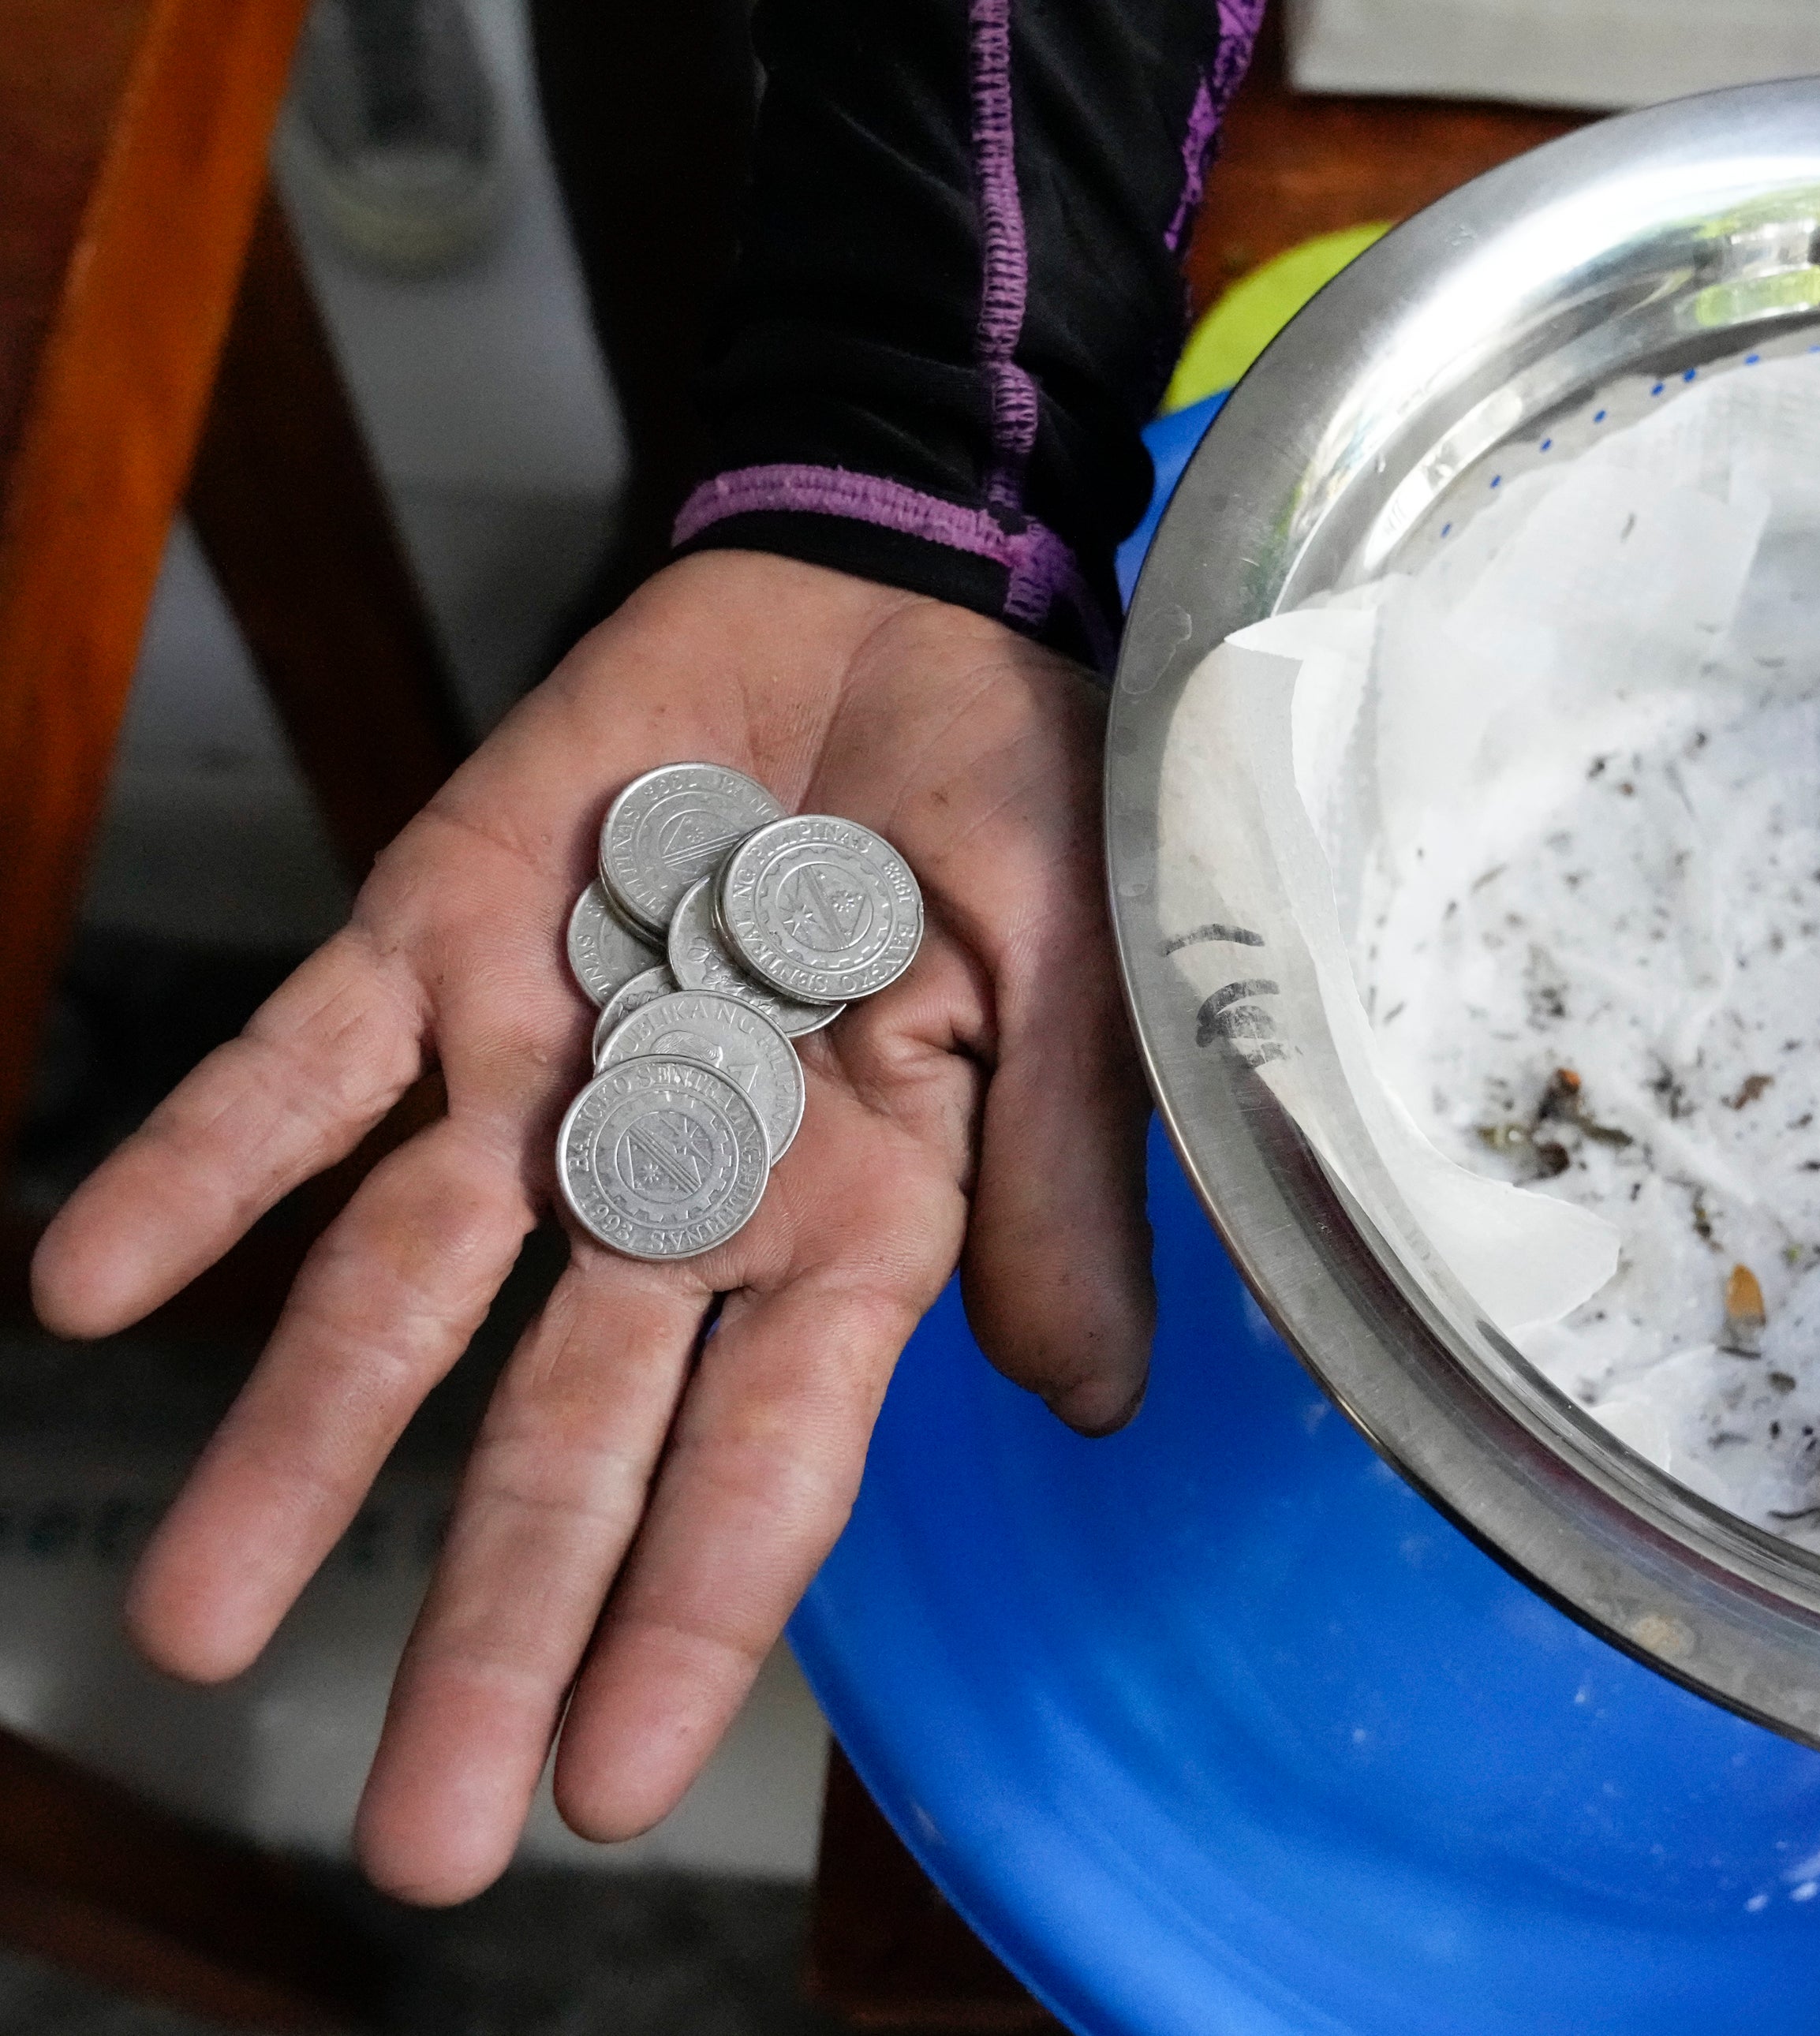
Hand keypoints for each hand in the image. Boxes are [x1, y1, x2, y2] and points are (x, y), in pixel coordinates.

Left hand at [30, 550, 1152, 1902]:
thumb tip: (1081, 1400)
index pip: (768, 1453)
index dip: (691, 1615)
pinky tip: (80, 1287)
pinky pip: (301, 1074)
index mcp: (856, 1213)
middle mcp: (683, 1186)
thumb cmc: (1026, 799)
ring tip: (194, 1622)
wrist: (896, 601)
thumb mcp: (1081, 977)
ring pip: (405, 1293)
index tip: (612, 1788)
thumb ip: (1053, 1176)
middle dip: (491, 1626)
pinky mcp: (433, 946)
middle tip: (415, 1838)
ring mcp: (545, 1078)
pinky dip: (199, 1169)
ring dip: (303, 1450)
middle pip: (570, 1432)